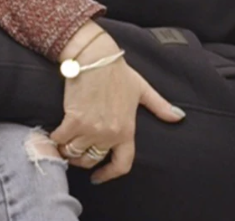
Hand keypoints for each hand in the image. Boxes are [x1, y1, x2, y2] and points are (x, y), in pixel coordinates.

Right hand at [50, 23, 184, 184]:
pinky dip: (56, 138)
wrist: (96, 57)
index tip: (98, 177)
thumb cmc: (118, 71)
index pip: (122, 165)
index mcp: (127, 131)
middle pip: (91, 160)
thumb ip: (160, 106)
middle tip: (76, 150)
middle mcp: (110, 134)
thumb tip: (179, 117)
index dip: (108, 175)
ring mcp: (91, 129)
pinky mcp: (74, 120)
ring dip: (67, 150)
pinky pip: (61, 140)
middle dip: (82, 159)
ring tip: (64, 142)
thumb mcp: (142, 89)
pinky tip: (55, 134)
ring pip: (74, 152)